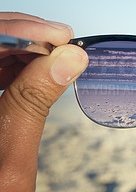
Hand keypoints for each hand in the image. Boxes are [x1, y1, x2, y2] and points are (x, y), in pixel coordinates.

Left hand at [0, 12, 87, 191]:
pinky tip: (41, 69)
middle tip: (63, 42)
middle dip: (22, 35)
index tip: (58, 36)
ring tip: (58, 54)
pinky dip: (17, 66)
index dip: (17, 32)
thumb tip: (69, 58)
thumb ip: (34, 101)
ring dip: (22, 49)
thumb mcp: (12, 160)